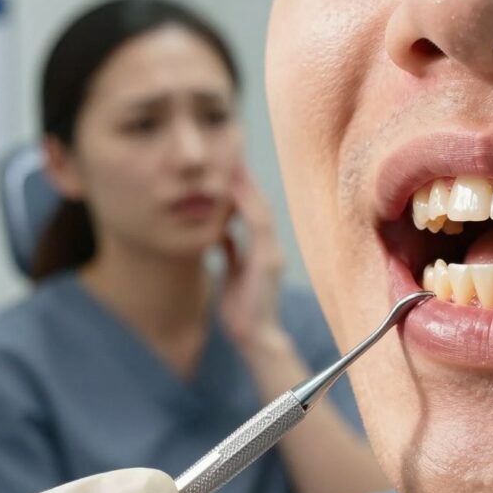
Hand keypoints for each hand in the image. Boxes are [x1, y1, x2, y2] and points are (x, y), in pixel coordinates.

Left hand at [219, 166, 284, 343]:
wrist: (254, 338)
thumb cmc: (242, 309)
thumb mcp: (232, 273)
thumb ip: (230, 252)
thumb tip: (221, 232)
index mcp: (262, 251)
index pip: (253, 212)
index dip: (243, 188)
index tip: (228, 166)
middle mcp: (270, 249)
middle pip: (259, 205)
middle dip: (246, 180)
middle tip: (231, 154)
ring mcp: (271, 255)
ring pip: (261, 212)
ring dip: (248, 188)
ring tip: (234, 165)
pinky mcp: (267, 263)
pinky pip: (258, 228)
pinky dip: (248, 207)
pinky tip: (235, 191)